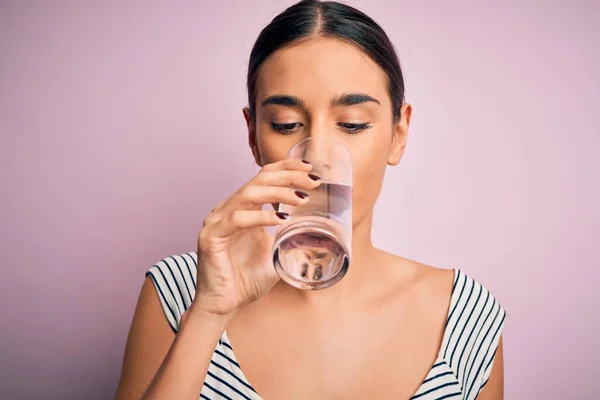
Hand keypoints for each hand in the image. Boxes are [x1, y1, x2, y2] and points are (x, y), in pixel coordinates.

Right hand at [191, 158, 319, 316]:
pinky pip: (237, 218)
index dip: (286, 168)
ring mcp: (218, 220)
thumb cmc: (246, 280)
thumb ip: (291, 240)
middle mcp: (228, 209)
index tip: (309, 167)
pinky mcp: (212, 236)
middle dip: (288, 177)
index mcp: (242, 208)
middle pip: (259, 180)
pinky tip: (281, 219)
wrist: (223, 305)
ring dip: (278, 193)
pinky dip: (261, 216)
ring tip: (301, 199)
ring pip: (249, 193)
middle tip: (312, 181)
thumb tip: (319, 235)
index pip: (264, 177)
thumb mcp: (276, 254)